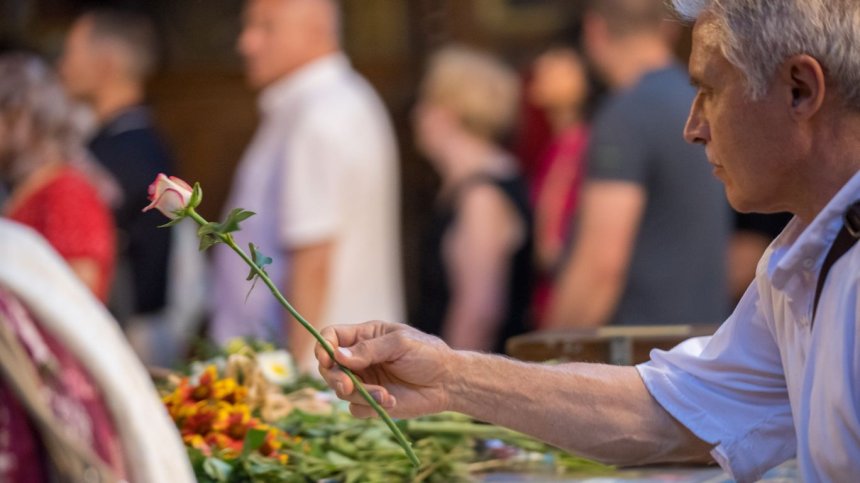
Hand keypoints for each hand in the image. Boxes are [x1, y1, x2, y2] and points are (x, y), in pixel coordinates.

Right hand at [315, 321, 454, 418]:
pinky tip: (391, 401)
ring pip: (341, 390)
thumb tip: (338, 355)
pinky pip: (355, 408)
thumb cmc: (427, 354)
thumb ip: (369, 349)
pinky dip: (370, 406)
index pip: (332, 337)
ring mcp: (364, 381)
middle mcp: (359, 359)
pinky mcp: (371, 402)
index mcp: (364, 336)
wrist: (448, 382)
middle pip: (329, 367)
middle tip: (347, 386)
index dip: (323, 347)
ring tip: (385, 395)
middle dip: (334, 377)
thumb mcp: (400, 344)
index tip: (326, 359)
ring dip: (360, 394)